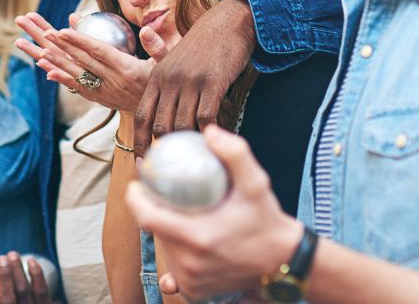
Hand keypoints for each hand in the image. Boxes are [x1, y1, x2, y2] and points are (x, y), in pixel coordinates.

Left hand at [15, 13, 169, 112]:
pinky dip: (63, 79)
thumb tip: (146, 28)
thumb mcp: (168, 62)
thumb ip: (157, 45)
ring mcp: (106, 92)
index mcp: (129, 69)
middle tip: (44, 32)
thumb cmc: (166, 83)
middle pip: (83, 60)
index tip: (62, 30)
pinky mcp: (102, 99)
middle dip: (62, 45)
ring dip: (56, 61)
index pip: (100, 51)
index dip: (80, 40)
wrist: (162, 114)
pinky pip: (79, 88)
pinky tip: (47, 72)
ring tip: (38, 50)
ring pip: (77, 74)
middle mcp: (114, 81)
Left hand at [125, 125, 302, 299]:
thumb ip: (235, 154)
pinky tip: (183, 241)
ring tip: (179, 213)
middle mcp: (190, 264)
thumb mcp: (256, 183)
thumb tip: (209, 132)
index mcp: (198, 238)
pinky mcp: (195, 292)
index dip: (135, 199)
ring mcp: (191, 281)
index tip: (136, 184)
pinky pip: (173, 270)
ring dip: (166, 231)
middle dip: (154, 210)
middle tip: (163, 193)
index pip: (147, 218)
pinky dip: (176, 254)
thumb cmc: (267, 221)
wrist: (283, 262)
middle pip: (155, 231)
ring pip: (164, 249)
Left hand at [135, 0, 254, 153]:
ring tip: (193, 161)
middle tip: (171, 170)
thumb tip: (164, 125)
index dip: (140, 142)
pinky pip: (207, 117)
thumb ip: (166, 89)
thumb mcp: (176, 63)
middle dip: (164, 150)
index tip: (143, 164)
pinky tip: (213, 143)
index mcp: (156, 76)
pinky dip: (208, 133)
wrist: (227, 23)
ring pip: (182, 124)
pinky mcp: (213, 82)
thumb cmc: (202, 47)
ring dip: (187, 145)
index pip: (142, 116)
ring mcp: (190, 81)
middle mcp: (169, 80)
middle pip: (160, 125)